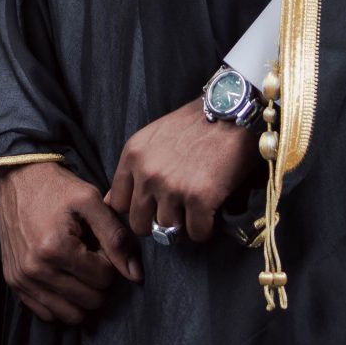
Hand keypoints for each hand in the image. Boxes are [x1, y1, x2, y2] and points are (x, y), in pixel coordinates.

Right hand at [0, 158, 140, 326]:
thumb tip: (135, 275)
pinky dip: (61, 301)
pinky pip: (47, 314)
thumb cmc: (58, 188)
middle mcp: (35, 269)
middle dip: (96, 280)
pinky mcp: (14, 283)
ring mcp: (22, 279)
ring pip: (71, 314)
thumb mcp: (92, 203)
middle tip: (88, 255)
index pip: (103, 279)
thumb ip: (116, 239)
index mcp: (55, 248)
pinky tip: (62, 277)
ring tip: (76, 267)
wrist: (18, 179)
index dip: (108, 261)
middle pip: (90, 300)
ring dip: (81, 294)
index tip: (96, 243)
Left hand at [105, 97, 257, 243]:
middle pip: (139, 224)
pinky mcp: (200, 199)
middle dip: (156, 224)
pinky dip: (206, 229)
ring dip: (183, 226)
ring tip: (195, 213)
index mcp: (133, 156)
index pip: (117, 203)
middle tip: (175, 215)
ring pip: (168, 231)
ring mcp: (172, 187)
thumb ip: (134, 168)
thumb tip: (112, 201)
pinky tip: (211, 215)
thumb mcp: (153, 138)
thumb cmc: (196, 123)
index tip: (152, 207)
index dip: (136, 209)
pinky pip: (197, 233)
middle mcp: (147, 173)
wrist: (233, 111)